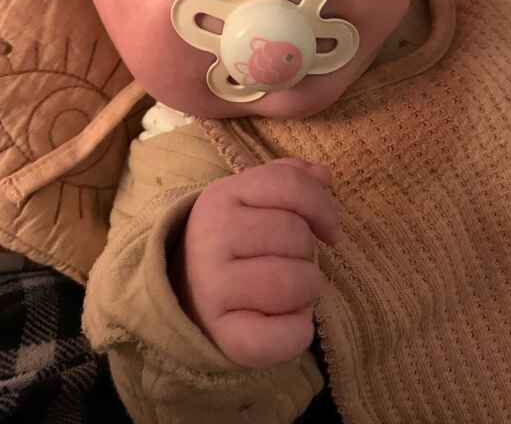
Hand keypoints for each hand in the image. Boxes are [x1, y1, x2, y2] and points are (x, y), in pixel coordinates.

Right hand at [174, 158, 338, 368]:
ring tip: (288, 292)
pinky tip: (285, 323)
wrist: (184, 296)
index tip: (327, 230)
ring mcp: (212, 285)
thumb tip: (323, 174)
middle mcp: (211, 236)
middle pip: (297, 236)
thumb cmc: (235, 243)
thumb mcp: (251, 200)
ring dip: (307, 291)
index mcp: (221, 196)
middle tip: (289, 263)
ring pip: (295, 283)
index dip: (322, 206)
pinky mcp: (222, 332)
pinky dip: (298, 333)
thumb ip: (289, 179)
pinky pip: (284, 334)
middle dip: (307, 253)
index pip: (290, 184)